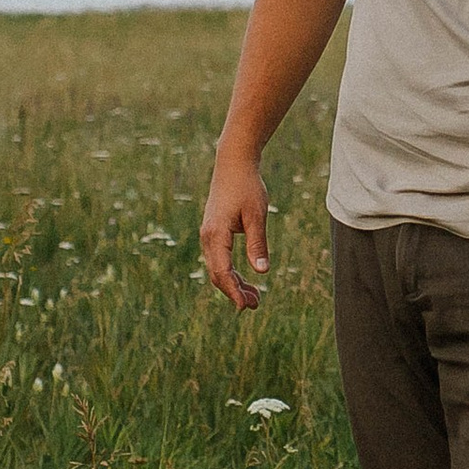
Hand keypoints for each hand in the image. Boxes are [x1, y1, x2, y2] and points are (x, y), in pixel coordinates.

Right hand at [200, 149, 270, 313]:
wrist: (233, 163)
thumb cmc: (247, 187)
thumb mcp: (257, 216)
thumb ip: (258, 244)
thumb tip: (261, 271)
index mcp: (216, 234)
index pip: (222, 271)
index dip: (233, 290)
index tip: (246, 305)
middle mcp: (208, 237)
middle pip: (217, 274)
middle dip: (235, 291)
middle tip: (256, 305)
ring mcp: (209, 235)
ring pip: (218, 267)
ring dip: (234, 283)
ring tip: (255, 296)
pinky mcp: (214, 232)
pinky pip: (219, 258)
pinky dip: (231, 271)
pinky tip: (246, 278)